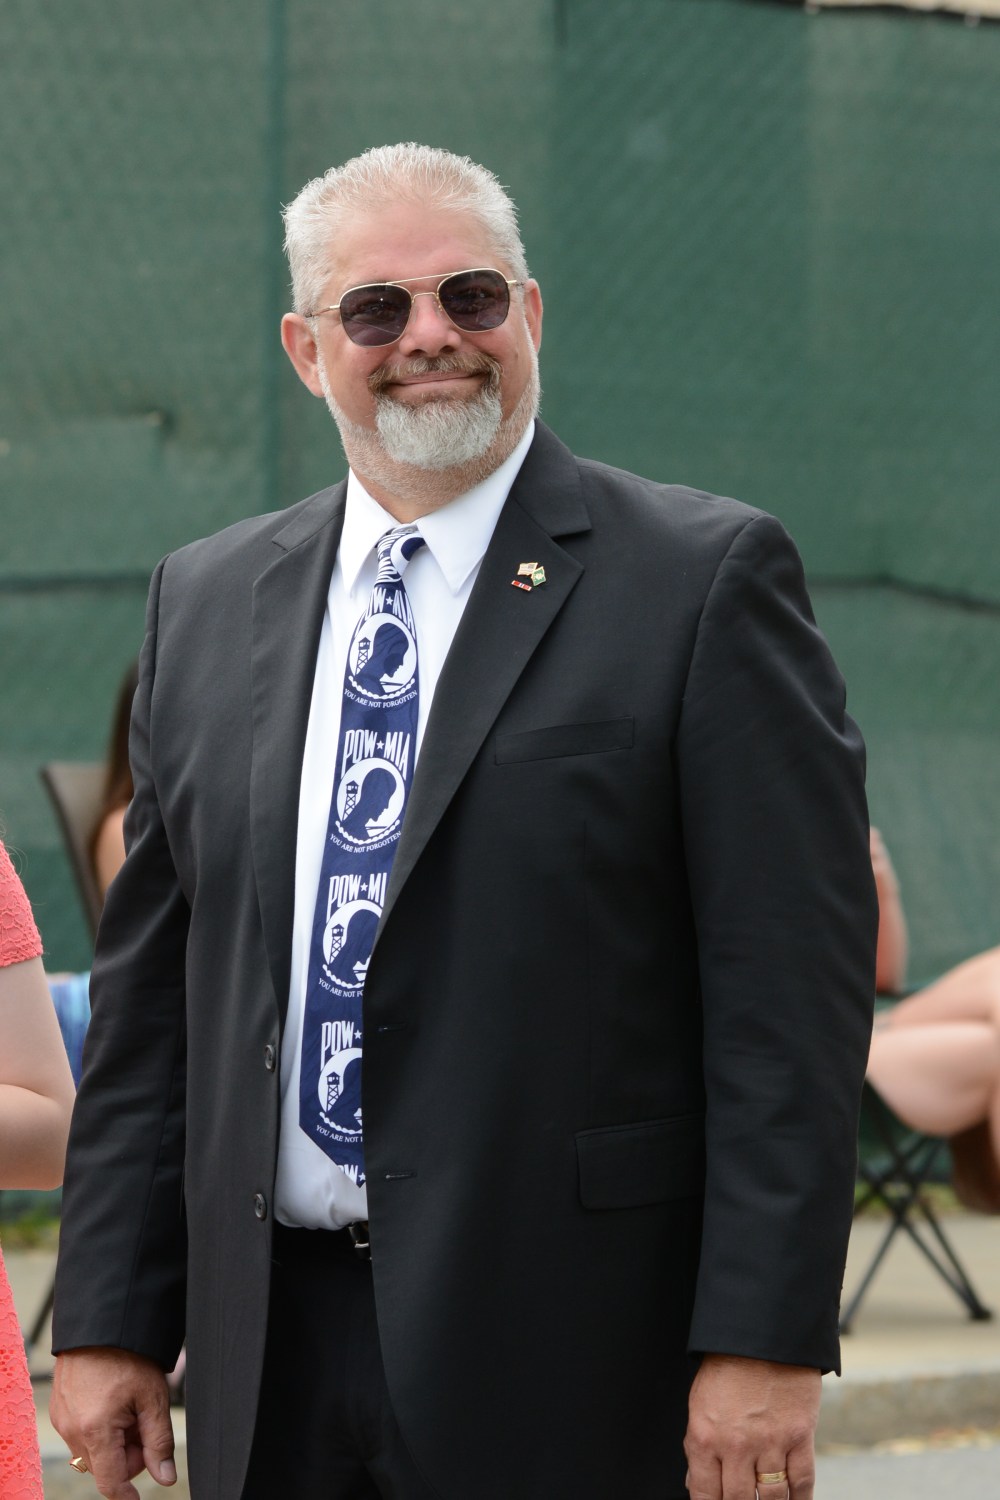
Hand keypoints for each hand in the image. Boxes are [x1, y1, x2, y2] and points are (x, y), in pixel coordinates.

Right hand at [51, 1347, 176, 1498]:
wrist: (102, 1324)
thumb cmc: (129, 1356)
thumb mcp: (153, 1397)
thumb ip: (159, 1441)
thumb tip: (165, 1477)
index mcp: (96, 1430)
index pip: (110, 1482)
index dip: (127, 1493)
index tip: (139, 1496)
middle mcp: (72, 1430)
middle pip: (104, 1467)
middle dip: (127, 1456)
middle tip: (144, 1425)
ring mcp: (62, 1420)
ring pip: (92, 1451)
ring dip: (112, 1442)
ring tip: (129, 1409)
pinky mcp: (59, 1409)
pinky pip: (80, 1434)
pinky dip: (99, 1429)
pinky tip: (113, 1403)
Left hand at [684, 1353, 819, 1498]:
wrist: (762, 1331)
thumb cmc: (727, 1363)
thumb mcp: (700, 1402)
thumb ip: (699, 1445)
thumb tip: (696, 1481)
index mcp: (705, 1436)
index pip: (704, 1495)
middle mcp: (736, 1445)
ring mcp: (770, 1442)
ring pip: (771, 1498)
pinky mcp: (800, 1436)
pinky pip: (802, 1482)